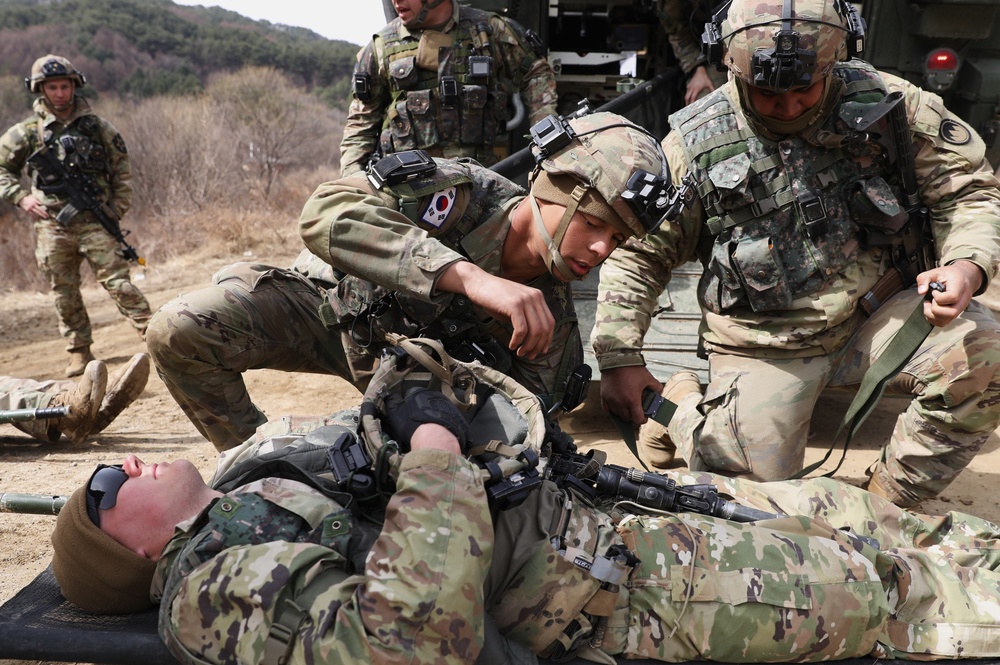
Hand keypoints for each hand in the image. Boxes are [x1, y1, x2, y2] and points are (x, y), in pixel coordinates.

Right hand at [18, 195, 48, 219]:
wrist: (20, 198)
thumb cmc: (28, 198)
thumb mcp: (34, 197)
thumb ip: (38, 200)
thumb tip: (43, 204)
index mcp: (35, 201)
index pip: (42, 205)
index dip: (46, 207)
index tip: (49, 210)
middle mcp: (33, 205)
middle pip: (40, 209)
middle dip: (44, 213)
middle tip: (48, 215)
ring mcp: (30, 208)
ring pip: (37, 212)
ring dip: (41, 215)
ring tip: (45, 217)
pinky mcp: (27, 210)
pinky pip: (31, 214)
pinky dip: (34, 217)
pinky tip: (37, 219)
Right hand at [383, 388, 468, 452]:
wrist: (435, 437)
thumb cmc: (413, 424)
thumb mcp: (396, 412)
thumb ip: (392, 402)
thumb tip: (391, 397)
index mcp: (418, 392)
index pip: (411, 393)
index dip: (408, 404)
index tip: (407, 413)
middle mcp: (434, 394)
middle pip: (426, 400)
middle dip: (423, 408)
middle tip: (418, 421)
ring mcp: (446, 404)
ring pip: (438, 407)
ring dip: (434, 414)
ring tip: (430, 428)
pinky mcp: (456, 415)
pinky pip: (448, 416)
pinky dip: (444, 421)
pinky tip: (440, 431)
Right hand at [437, 262, 554, 358]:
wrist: (478, 283)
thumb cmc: (494, 297)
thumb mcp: (515, 307)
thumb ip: (526, 318)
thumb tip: (533, 340)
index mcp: (538, 297)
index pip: (550, 322)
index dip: (547, 340)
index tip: (541, 350)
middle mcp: (535, 297)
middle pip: (545, 328)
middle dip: (538, 346)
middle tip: (529, 355)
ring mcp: (526, 300)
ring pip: (535, 331)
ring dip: (528, 346)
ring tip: (520, 352)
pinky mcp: (514, 305)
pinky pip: (522, 329)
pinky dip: (518, 341)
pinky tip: (512, 345)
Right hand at [600, 365, 662, 424]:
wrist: (617, 359)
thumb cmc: (633, 369)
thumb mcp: (648, 378)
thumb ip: (656, 387)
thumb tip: (660, 394)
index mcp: (632, 400)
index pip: (637, 419)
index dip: (642, 420)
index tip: (644, 418)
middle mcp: (620, 402)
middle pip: (627, 418)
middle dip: (632, 416)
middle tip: (636, 411)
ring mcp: (611, 400)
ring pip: (617, 414)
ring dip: (623, 412)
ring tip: (627, 406)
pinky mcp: (604, 395)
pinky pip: (607, 408)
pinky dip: (612, 409)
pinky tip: (617, 404)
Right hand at [685, 66, 715, 105]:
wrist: (699, 70)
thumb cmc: (704, 77)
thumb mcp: (709, 83)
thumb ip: (712, 89)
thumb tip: (715, 94)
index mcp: (696, 89)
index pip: (692, 98)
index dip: (691, 103)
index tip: (692, 107)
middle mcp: (691, 88)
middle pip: (687, 98)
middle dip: (687, 103)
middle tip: (688, 108)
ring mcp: (689, 87)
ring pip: (686, 95)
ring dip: (686, 100)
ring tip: (687, 105)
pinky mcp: (688, 85)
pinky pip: (686, 92)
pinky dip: (687, 96)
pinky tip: (689, 98)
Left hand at [917, 260, 982, 326]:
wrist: (964, 277)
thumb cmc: (951, 275)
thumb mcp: (935, 272)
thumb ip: (925, 279)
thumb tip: (921, 291)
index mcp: (959, 286)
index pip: (952, 297)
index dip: (939, 297)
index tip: (934, 291)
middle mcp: (962, 300)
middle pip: (951, 313)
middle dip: (935, 309)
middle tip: (931, 300)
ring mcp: (959, 309)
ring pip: (946, 320)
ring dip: (932, 315)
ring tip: (928, 305)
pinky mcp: (954, 314)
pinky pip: (943, 322)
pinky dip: (932, 319)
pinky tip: (930, 309)